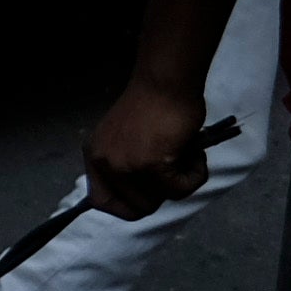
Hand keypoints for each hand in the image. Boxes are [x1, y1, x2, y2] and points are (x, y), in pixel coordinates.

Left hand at [83, 73, 209, 222]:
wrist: (166, 82)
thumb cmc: (155, 105)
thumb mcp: (127, 140)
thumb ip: (127, 166)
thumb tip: (146, 195)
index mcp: (95, 155)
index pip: (102, 202)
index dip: (128, 206)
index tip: (150, 194)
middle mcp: (104, 163)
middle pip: (138, 208)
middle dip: (163, 192)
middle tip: (174, 165)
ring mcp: (125, 166)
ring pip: (163, 199)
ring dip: (183, 181)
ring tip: (187, 153)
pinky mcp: (151, 166)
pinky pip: (181, 189)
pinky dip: (196, 174)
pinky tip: (195, 152)